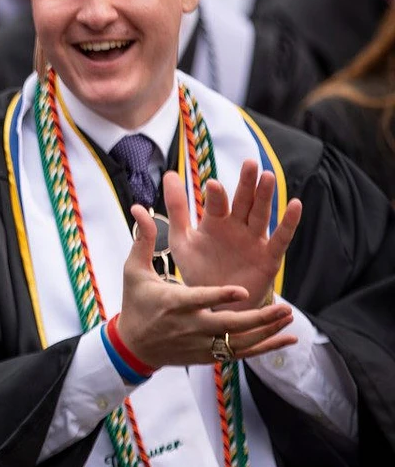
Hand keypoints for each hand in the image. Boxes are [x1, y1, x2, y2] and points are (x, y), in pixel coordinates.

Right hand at [117, 206, 297, 369]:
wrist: (133, 345)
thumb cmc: (135, 302)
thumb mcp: (134, 271)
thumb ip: (143, 240)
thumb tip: (138, 207)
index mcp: (172, 303)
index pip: (200, 300)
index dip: (221, 296)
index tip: (242, 290)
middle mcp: (190, 326)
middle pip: (228, 325)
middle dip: (257, 318)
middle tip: (282, 307)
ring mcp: (201, 344)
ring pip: (239, 341)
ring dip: (267, 331)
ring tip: (288, 315)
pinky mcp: (209, 357)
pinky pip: (243, 354)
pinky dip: (267, 347)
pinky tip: (288, 338)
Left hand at [164, 161, 303, 310]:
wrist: (215, 303)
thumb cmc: (198, 269)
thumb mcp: (182, 239)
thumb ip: (177, 209)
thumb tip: (170, 174)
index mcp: (214, 221)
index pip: (216, 203)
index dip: (215, 194)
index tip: (211, 184)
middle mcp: (236, 226)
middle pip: (242, 200)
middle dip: (246, 183)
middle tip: (250, 163)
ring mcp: (254, 239)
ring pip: (261, 213)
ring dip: (265, 196)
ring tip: (268, 176)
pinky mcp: (269, 256)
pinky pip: (281, 237)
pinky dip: (289, 222)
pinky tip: (295, 204)